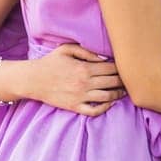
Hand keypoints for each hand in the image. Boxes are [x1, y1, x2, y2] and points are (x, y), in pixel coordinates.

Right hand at [11, 44, 126, 115]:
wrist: (32, 79)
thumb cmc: (50, 62)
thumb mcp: (66, 50)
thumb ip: (86, 51)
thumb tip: (104, 58)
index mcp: (84, 68)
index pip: (112, 69)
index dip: (122, 68)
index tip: (125, 68)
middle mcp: (84, 83)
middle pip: (113, 82)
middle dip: (123, 81)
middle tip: (128, 80)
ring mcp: (80, 96)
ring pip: (108, 97)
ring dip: (118, 94)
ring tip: (122, 92)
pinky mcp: (75, 107)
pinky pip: (95, 111)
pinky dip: (105, 108)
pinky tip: (109, 103)